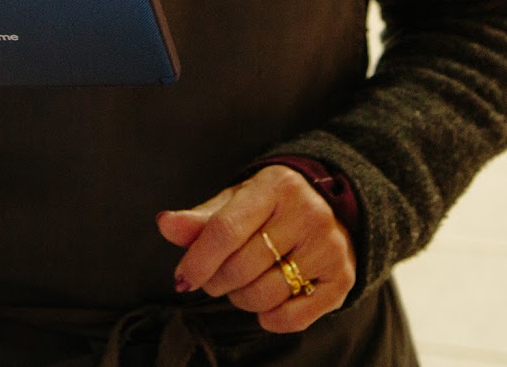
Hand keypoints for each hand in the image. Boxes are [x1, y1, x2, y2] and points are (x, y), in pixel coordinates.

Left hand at [155, 166, 355, 332]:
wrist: (334, 206)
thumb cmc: (273, 207)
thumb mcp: (236, 203)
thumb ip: (200, 219)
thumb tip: (164, 223)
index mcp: (275, 187)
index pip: (226, 231)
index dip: (198, 261)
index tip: (182, 279)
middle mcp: (307, 213)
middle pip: (241, 268)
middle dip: (218, 281)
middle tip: (217, 278)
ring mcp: (329, 246)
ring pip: (264, 296)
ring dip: (242, 300)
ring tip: (244, 285)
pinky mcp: (342, 278)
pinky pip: (293, 318)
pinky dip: (270, 319)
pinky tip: (268, 303)